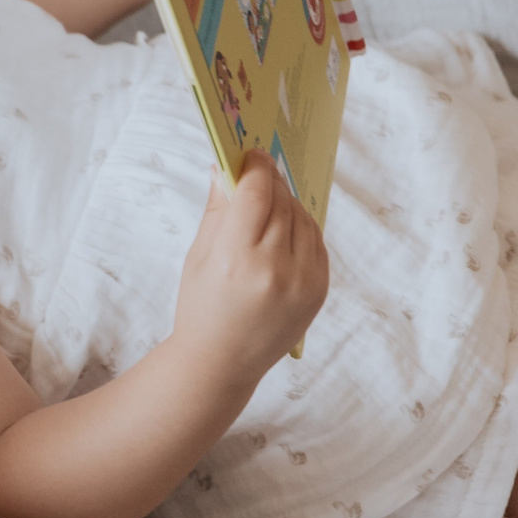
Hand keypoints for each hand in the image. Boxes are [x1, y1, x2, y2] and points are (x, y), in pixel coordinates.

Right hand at [170, 154, 328, 377]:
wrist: (222, 362)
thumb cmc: (201, 307)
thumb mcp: (198, 256)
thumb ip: (217, 209)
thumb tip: (225, 167)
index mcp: (236, 258)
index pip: (256, 193)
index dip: (255, 167)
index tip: (250, 155)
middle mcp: (274, 268)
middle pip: (281, 201)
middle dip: (269, 182)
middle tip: (257, 173)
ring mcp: (302, 281)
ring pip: (302, 217)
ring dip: (286, 202)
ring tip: (267, 205)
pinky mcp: (319, 290)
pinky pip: (315, 241)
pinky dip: (301, 227)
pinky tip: (283, 229)